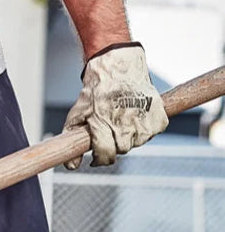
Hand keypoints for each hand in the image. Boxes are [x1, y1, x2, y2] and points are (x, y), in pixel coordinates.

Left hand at [63, 43, 167, 168]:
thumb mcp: (78, 112)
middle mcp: (125, 124)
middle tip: (110, 126)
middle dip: (114, 142)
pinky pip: (153, 131)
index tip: (97, 155)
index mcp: (103, 123)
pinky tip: (137, 113)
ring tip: (122, 116)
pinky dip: (146, 126)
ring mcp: (143, 120)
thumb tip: (71, 166)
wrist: (118, 65)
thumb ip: (73, 139)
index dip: (100, 158)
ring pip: (138, 141)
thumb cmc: (96, 89)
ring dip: (131, 134)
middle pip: (122, 149)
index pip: (105, 155)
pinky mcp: (158, 116)